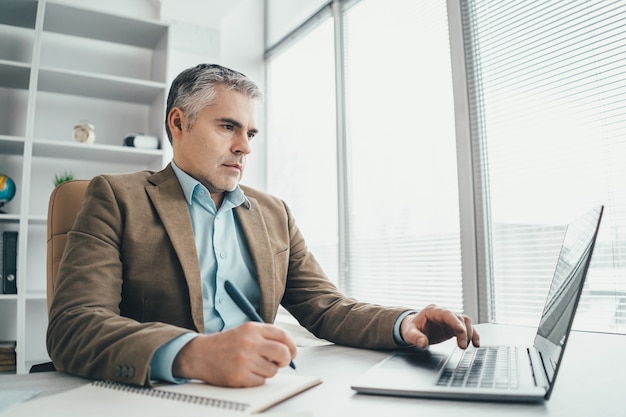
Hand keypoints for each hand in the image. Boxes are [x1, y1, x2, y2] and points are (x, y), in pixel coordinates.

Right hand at [172, 322, 296, 386]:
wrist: (200, 354)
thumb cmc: (226, 344)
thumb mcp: (245, 332)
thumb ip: (266, 337)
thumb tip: (289, 349)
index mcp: (253, 329)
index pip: (283, 335)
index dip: (292, 346)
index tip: (292, 353)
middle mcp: (250, 342)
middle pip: (283, 353)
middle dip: (286, 360)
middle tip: (281, 362)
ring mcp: (245, 360)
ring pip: (273, 370)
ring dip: (268, 370)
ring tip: (255, 366)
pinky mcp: (240, 376)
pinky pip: (261, 381)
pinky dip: (257, 379)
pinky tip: (246, 372)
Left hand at [400, 304, 479, 348]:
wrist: (413, 328)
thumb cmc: (411, 328)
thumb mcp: (409, 333)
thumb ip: (415, 338)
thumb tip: (422, 343)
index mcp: (432, 311)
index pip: (447, 314)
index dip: (455, 322)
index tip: (461, 332)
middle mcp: (443, 313)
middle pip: (459, 318)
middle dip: (464, 332)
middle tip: (462, 346)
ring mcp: (449, 319)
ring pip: (465, 321)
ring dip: (470, 333)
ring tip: (466, 346)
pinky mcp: (453, 326)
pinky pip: (467, 328)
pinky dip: (473, 335)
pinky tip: (476, 343)